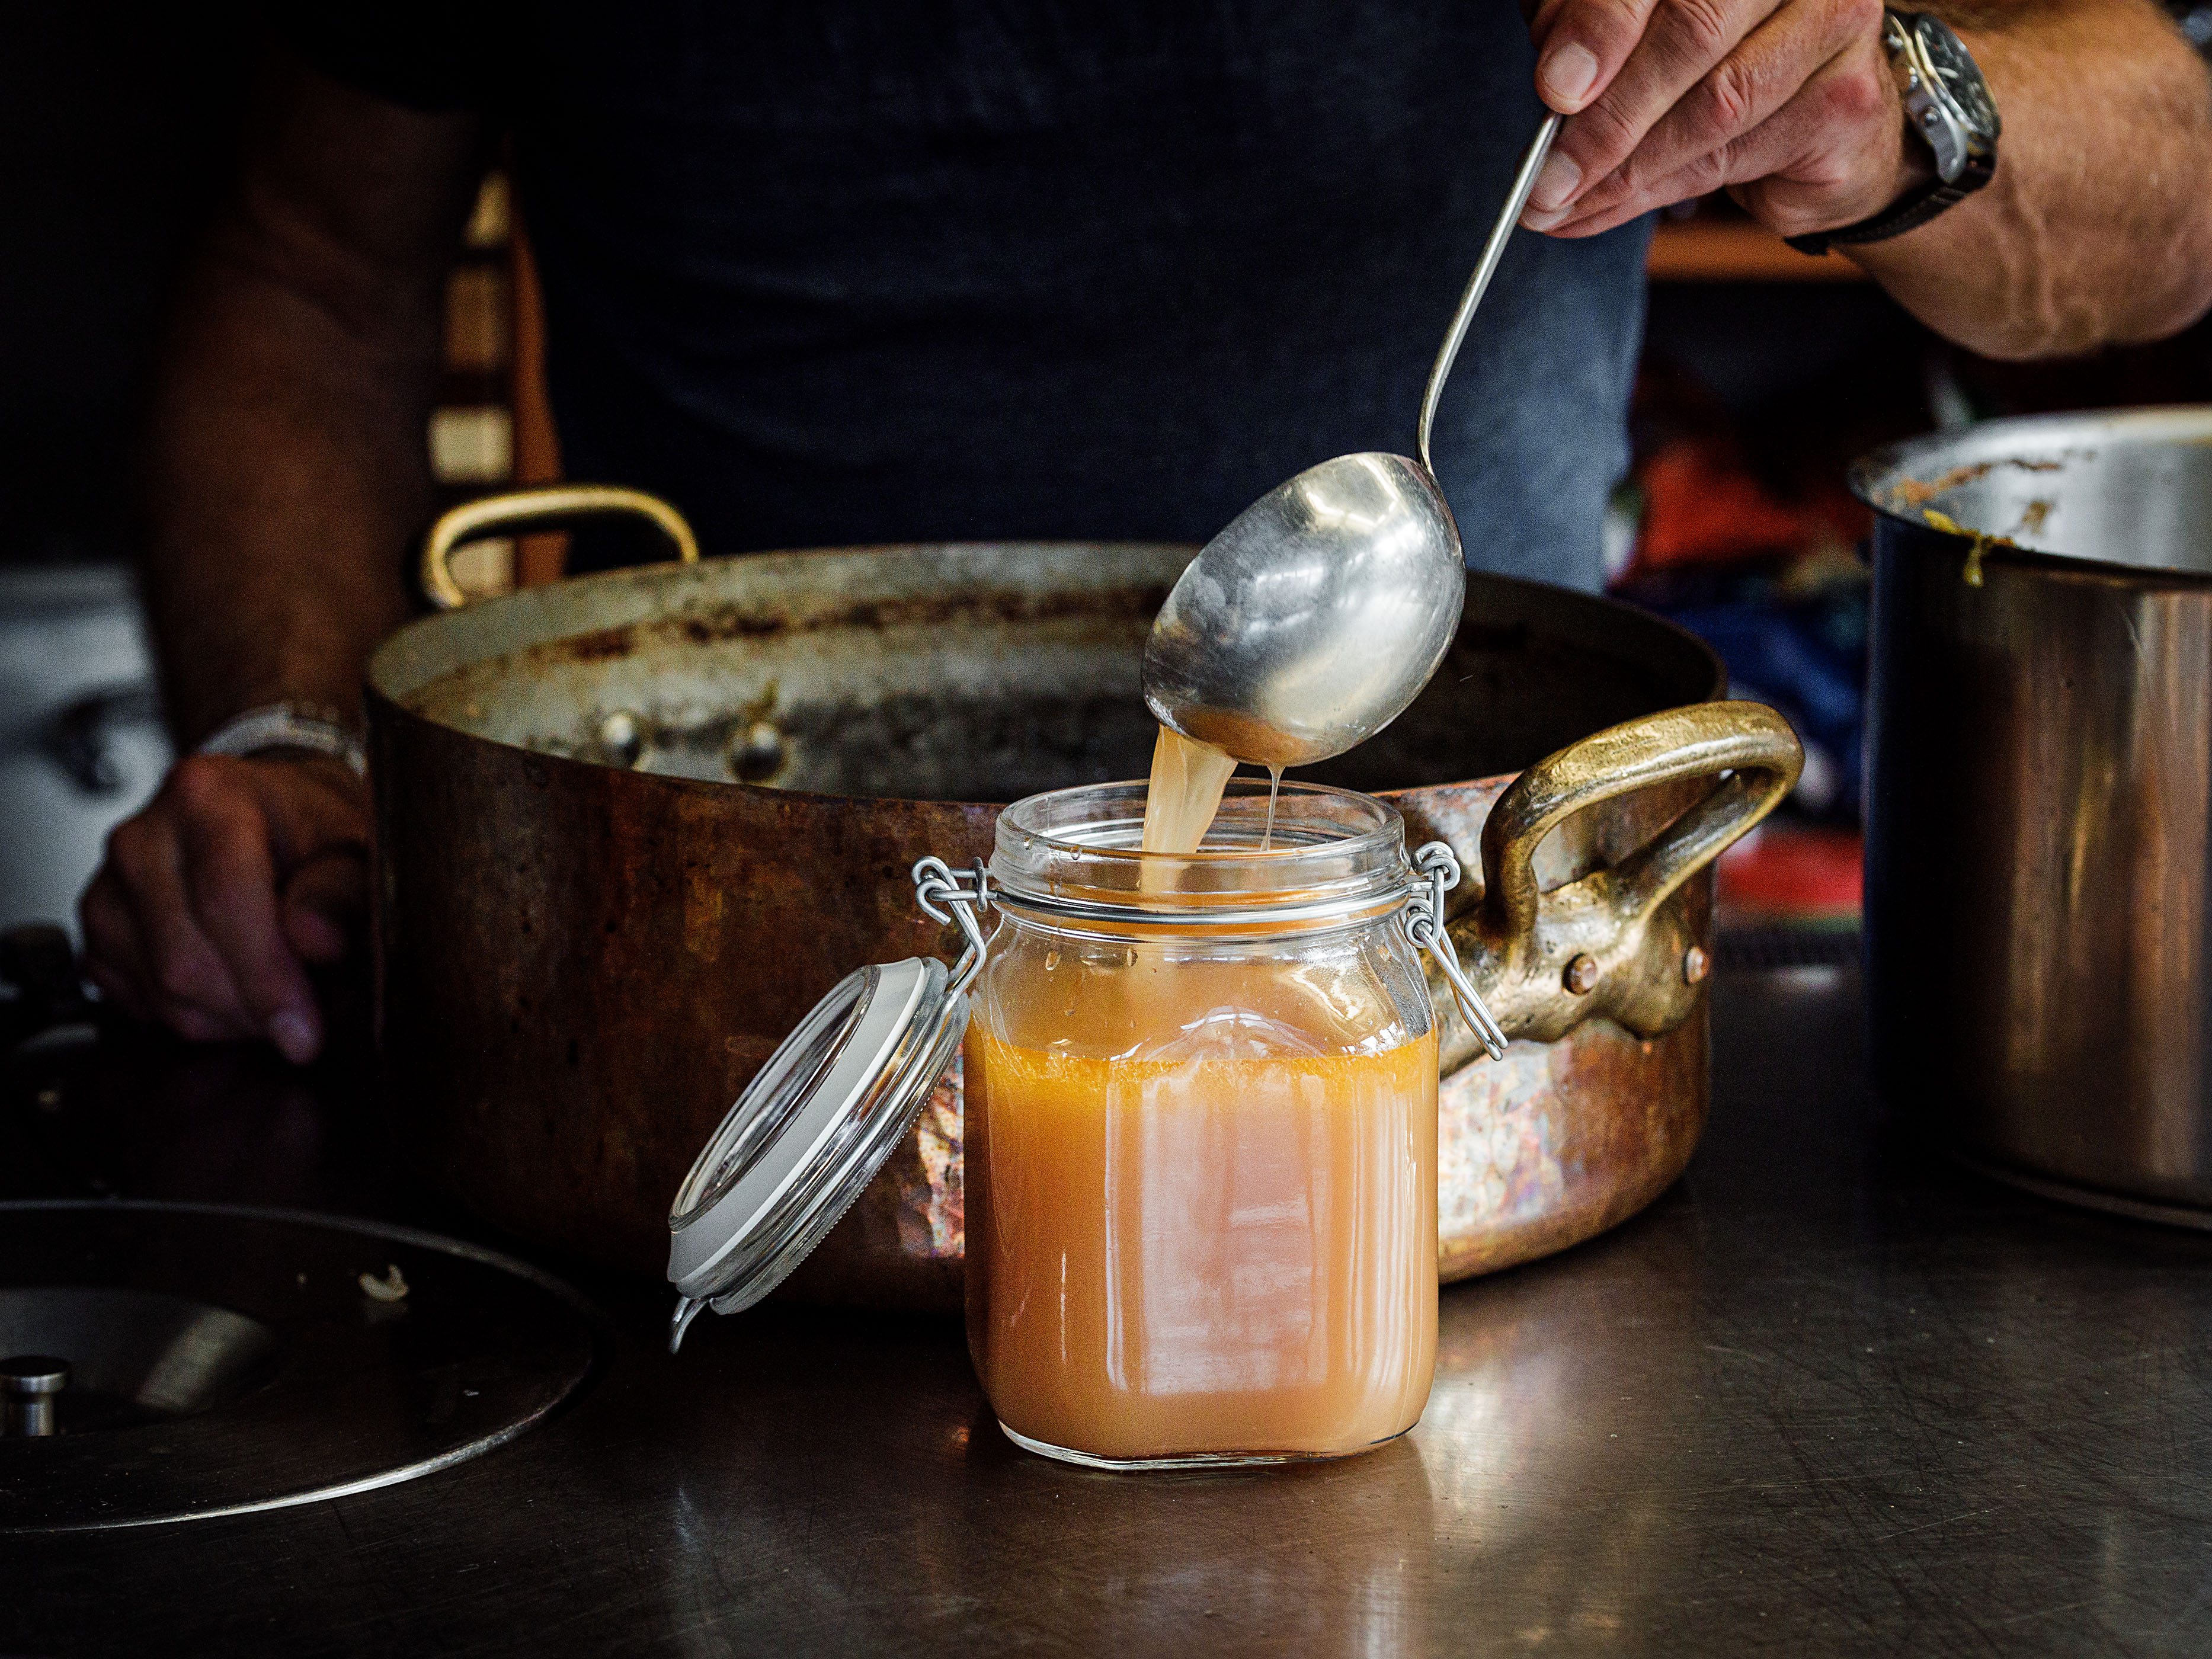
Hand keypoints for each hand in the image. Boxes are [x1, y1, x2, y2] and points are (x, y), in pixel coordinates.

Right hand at [80, 753, 368, 1063]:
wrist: (272, 814)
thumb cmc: (312, 829)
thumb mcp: (352, 845)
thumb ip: (343, 890)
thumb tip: (318, 940)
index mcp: (207, 796)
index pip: (225, 899)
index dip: (268, 976)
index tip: (306, 1031)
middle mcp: (142, 836)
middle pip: (186, 959)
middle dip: (255, 1008)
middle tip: (311, 1016)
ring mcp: (109, 885)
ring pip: (161, 991)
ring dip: (232, 1018)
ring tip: (282, 996)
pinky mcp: (100, 929)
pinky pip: (139, 1003)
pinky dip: (198, 1017)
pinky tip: (239, 990)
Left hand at [1520, 0, 1921, 240]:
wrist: (1816, 126)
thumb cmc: (1715, 60)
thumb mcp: (1635, 33)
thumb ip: (1594, 31)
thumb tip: (1555, 77)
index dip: (1602, 27)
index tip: (1553, 90)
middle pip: (1691, 32)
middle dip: (1609, 114)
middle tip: (1547, 176)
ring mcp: (1833, 22)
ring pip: (1713, 104)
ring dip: (1625, 166)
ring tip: (1562, 201)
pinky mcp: (1846, 97)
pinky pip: (1735, 151)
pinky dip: (1656, 189)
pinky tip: (1603, 208)